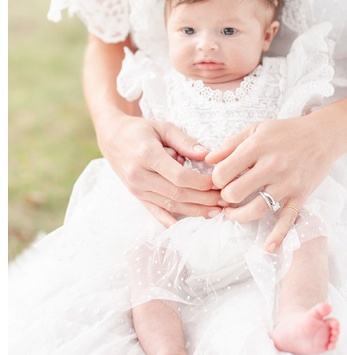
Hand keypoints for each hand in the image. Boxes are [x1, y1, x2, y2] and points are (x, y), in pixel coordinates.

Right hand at [98, 112, 223, 225]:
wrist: (112, 137)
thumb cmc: (140, 130)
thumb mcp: (163, 127)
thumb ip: (184, 141)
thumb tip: (207, 154)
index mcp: (147, 155)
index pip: (180, 176)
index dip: (202, 183)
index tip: (219, 182)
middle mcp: (139, 176)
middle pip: (177, 194)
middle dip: (204, 199)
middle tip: (225, 200)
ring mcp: (137, 189)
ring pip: (169, 205)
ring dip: (194, 211)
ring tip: (216, 212)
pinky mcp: (137, 196)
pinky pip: (155, 212)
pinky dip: (170, 221)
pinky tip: (186, 227)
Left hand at [205, 114, 337, 250]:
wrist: (322, 136)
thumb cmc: (286, 131)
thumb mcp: (256, 128)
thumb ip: (230, 144)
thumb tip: (207, 160)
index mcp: (258, 146)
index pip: (223, 172)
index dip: (215, 180)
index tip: (219, 180)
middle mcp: (272, 165)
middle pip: (235, 193)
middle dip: (225, 198)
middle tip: (226, 196)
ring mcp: (287, 183)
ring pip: (256, 209)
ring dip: (239, 216)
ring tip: (233, 214)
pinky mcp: (300, 195)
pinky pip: (288, 219)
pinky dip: (278, 236)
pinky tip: (268, 247)